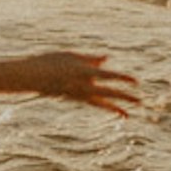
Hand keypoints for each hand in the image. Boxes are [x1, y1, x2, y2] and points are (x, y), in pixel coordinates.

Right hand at [20, 51, 140, 115]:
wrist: (29, 77)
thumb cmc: (50, 61)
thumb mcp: (71, 56)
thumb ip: (90, 59)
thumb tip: (106, 60)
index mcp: (82, 72)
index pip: (107, 75)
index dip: (122, 78)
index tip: (136, 82)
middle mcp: (81, 86)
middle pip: (107, 93)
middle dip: (124, 97)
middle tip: (140, 102)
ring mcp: (77, 95)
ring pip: (100, 103)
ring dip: (114, 108)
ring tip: (127, 114)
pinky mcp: (73, 99)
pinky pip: (92, 104)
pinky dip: (104, 106)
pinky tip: (113, 108)